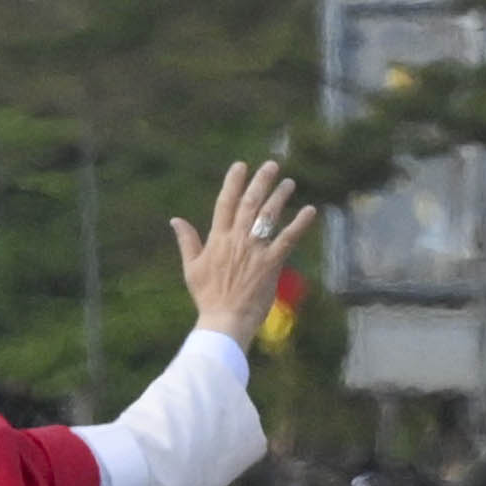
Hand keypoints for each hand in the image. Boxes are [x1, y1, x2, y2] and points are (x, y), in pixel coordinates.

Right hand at [175, 156, 312, 343]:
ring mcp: (255, 250)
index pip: (225, 203)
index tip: (240, 166)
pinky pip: (288, 239)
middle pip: (250, 203)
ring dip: (280, 197)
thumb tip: (175, 220)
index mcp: (217, 238)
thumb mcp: (192, 267)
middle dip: (261, 181)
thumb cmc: (207, 297)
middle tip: (271, 165)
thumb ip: (187, 241)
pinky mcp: (271, 263)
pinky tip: (310, 211)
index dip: (233, 183)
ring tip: (289, 183)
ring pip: (268, 216)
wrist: (224, 320)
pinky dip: (299, 224)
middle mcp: (237, 239)